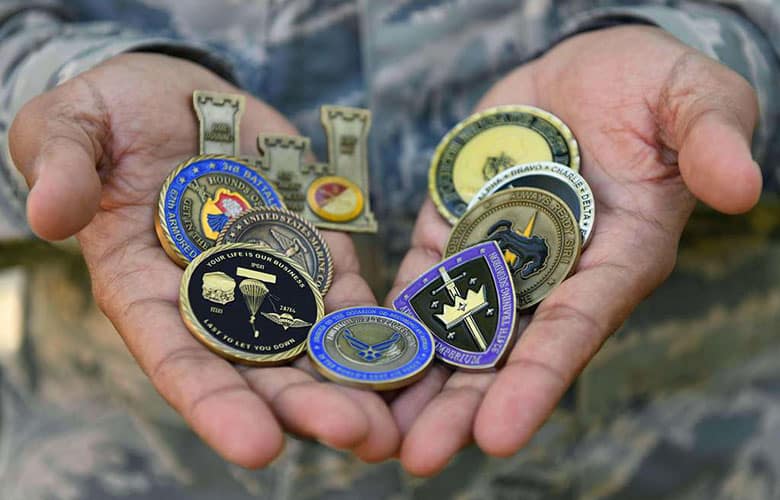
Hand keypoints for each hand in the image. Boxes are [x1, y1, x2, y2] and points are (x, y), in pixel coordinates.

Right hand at [9, 53, 398, 466]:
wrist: (175, 95)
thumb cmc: (110, 114)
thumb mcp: (72, 127)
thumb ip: (63, 167)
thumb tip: (49, 215)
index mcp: (145, 289)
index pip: (179, 360)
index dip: (216, 405)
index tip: (259, 446)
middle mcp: (212, 300)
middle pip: (262, 368)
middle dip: (308, 406)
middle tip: (361, 437)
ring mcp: (268, 277)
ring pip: (312, 342)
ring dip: (355, 379)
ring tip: (398, 417)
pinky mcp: (311, 248)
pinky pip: (347, 291)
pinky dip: (376, 322)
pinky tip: (414, 349)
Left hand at [387, 26, 760, 474]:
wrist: (585, 70)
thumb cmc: (651, 85)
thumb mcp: (693, 97)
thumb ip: (711, 138)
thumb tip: (741, 185)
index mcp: (616, 258)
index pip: (575, 329)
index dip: (537, 382)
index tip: (497, 435)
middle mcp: (553, 273)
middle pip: (505, 350)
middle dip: (461, 406)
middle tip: (414, 457)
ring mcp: (497, 253)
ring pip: (453, 326)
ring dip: (415, 376)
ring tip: (371, 426)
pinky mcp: (454, 227)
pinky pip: (420, 276)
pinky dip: (392, 311)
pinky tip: (354, 346)